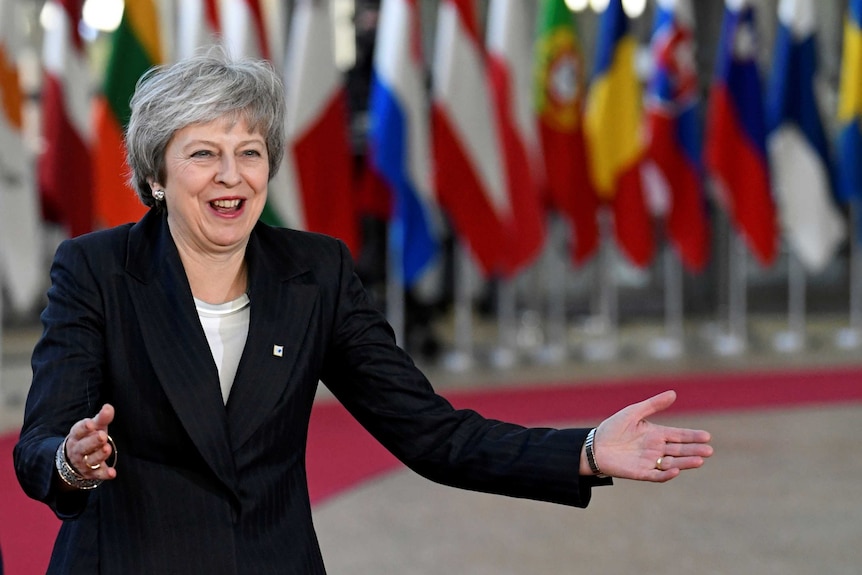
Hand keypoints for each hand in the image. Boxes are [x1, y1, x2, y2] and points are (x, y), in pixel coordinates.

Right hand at [63, 404, 117, 482]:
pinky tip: (112, 473)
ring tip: (107, 449)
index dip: (84, 427)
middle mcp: (77, 450)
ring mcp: (84, 463)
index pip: (78, 431)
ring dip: (99, 455)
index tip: (91, 423)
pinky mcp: (92, 474)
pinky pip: (98, 475)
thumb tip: (108, 407)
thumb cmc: (88, 437)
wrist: (75, 459)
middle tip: (102, 436)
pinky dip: (104, 474)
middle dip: (92, 441)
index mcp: (76, 436)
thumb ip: (102, 418)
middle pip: (83, 447)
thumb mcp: (94, 427)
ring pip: (90, 460)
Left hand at [590, 390, 711, 481]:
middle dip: (694, 450)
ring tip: (699, 460)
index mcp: (656, 434)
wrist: (594, 445)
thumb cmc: (613, 428)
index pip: (679, 436)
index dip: (692, 436)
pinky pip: (656, 475)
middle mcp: (656, 449)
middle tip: (709, 450)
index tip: (707, 436)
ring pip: (672, 463)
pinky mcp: (641, 473)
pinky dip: (666, 474)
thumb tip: (673, 393)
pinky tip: (676, 470)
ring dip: (686, 462)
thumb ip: (653, 405)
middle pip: (679, 450)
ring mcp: (650, 462)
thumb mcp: (633, 412)